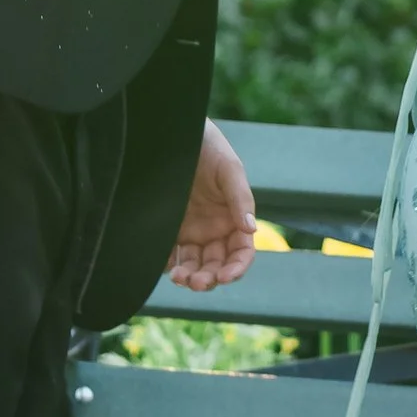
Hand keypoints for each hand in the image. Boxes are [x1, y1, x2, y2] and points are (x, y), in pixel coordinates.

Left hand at [166, 122, 257, 291]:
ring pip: (194, 264)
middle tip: (196, 282)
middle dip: (209, 277)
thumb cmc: (209, 148)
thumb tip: (250, 229)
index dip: (237, 268)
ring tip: (179, 277)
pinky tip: (165, 267)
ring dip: (190, 276)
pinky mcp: (169, 229)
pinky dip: (170, 265)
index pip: (242, 253)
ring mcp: (192, 231)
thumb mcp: (228, 169)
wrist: (175, 134)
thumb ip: (240, 198)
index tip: (226, 277)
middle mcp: (215, 230)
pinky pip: (171, 254)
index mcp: (235, 220)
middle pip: (217, 265)